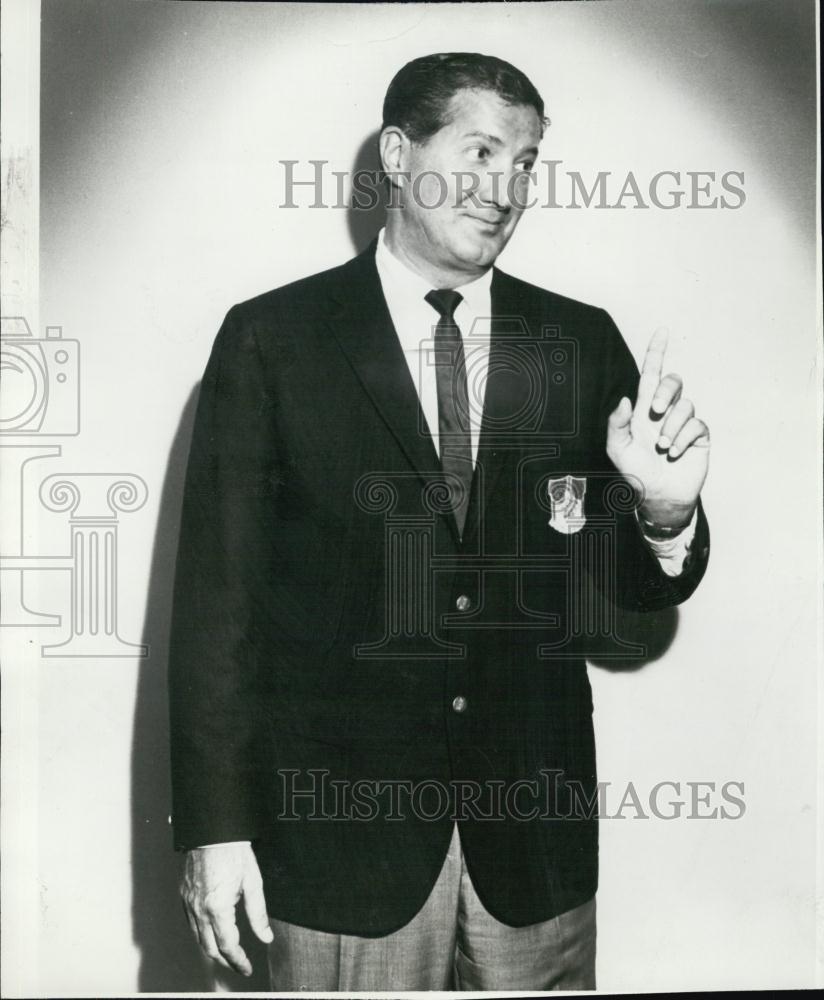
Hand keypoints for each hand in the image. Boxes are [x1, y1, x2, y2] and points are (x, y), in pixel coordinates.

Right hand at [180, 842, 272, 976]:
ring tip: (228, 953)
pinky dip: (202, 934)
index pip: (227, 946)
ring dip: (213, 949)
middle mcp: (199, 909)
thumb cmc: (234, 851)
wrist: (213, 831)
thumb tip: (266, 936)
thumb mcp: (253, 882)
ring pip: (198, 938)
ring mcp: (189, 903)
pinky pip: (191, 924)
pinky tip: (213, 931)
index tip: (247, 967)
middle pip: (210, 948)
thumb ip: (258, 913)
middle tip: (239, 964)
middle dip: (225, 960)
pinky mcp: (184, 895)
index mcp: (217, 908)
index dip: (238, 961)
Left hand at [607, 329, 709, 527]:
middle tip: (656, 411)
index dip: (656, 353)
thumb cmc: (635, 473)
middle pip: (673, 382)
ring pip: (686, 405)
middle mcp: (665, 412)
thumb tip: (625, 399)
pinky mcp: (699, 437)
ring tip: (662, 447)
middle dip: (667, 391)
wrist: (658, 497)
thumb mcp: (617, 449)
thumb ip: (615, 424)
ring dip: (672, 426)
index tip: (661, 332)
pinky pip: (697, 425)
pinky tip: (674, 453)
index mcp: (643, 410)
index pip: (651, 374)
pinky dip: (684, 438)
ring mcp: (683, 423)